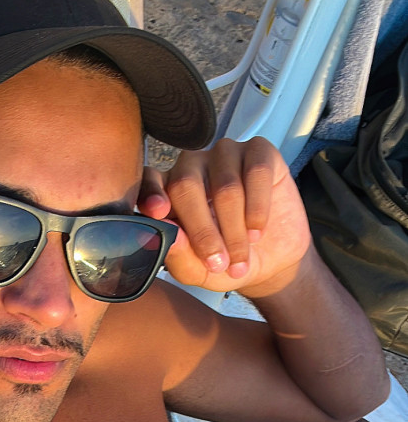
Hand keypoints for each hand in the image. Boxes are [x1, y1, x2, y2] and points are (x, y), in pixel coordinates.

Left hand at [137, 137, 312, 295]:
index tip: (158, 213)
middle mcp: (192, 165)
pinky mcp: (259, 150)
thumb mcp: (198, 271)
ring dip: (235, 229)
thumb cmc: (225, 262)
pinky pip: (257, 172)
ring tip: (241, 258)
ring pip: (225, 186)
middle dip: (203, 231)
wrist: (271, 261)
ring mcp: (224, 154)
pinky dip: (258, 208)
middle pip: (186, 185)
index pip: (149, 181)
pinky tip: (257, 230)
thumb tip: (171, 237)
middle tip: (218, 263)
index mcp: (167, 190)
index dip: (152, 193)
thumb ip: (180, 257)